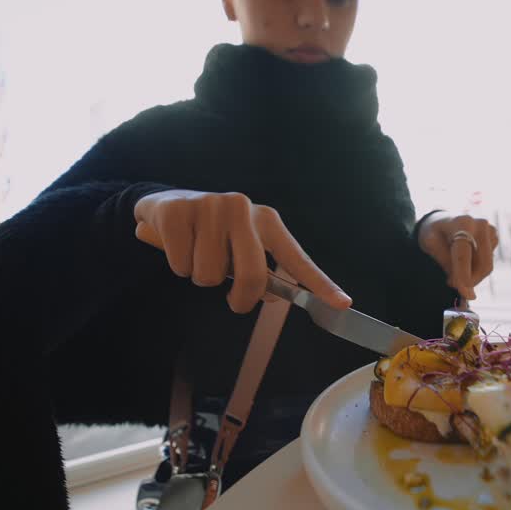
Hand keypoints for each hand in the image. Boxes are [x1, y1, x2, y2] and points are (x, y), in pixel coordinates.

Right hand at [133, 189, 350, 313]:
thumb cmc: (212, 234)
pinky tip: (177, 246)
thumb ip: (259, 270)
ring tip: (196, 254)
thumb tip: (270, 296)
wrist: (167, 204)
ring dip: (199, 276)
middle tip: (234, 301)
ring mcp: (209, 206)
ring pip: (209, 275)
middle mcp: (241, 208)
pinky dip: (178, 266)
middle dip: (241, 299)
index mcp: (265, 220)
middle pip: (252, 275)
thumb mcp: (240, 247)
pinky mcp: (177, 211)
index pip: (296, 257)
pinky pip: (181, 265)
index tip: (343, 304)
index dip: (320, 283)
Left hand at [417, 212, 498, 300]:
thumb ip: (445, 263)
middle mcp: (480, 225)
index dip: (463, 276)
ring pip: (487, 267)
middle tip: (451, 284)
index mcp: (461, 223)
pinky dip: (476, 268)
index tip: (464, 294)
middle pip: (483, 264)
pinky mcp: (494, 237)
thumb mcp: (431, 245)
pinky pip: (488, 262)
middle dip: (469, 281)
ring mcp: (490, 230)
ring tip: (455, 271)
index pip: (464, 254)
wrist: (442, 221)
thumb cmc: (434, 234)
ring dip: (472, 276)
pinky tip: (466, 260)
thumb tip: (461, 286)